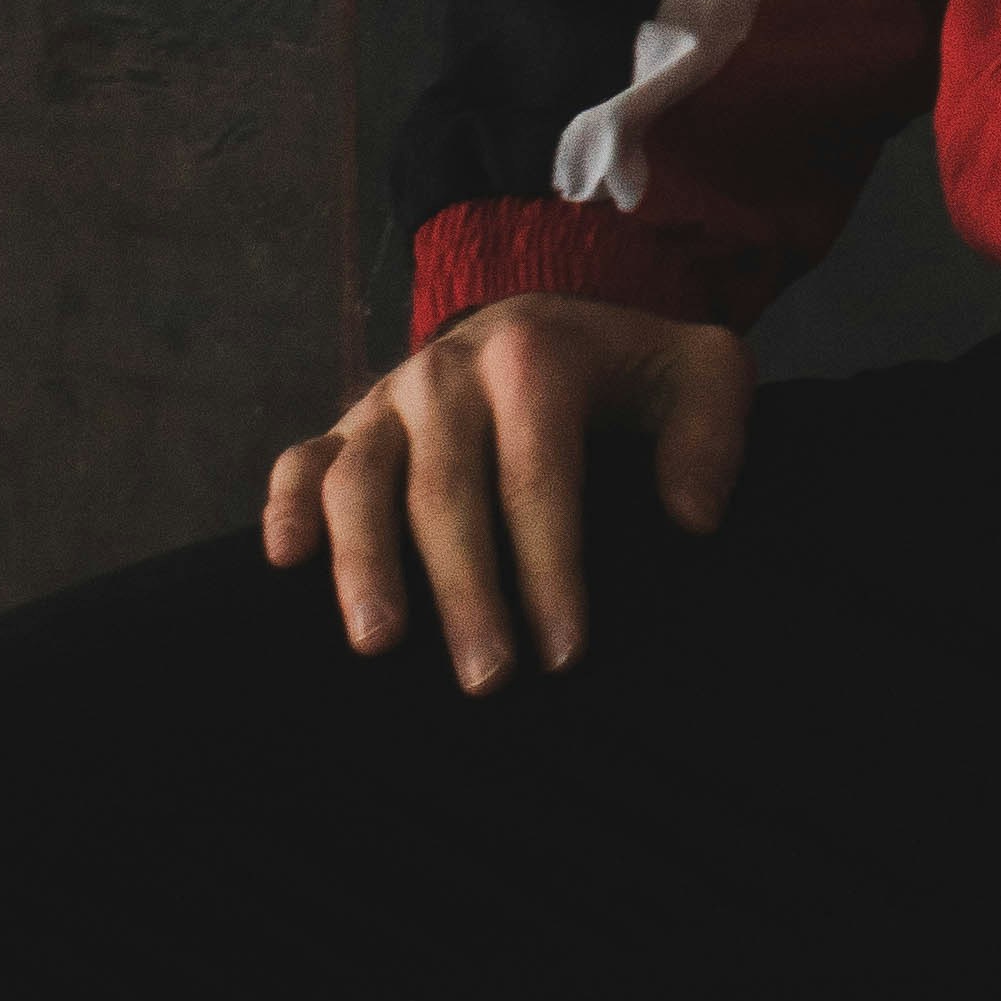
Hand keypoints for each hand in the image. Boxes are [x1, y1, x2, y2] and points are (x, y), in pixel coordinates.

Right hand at [260, 294, 754, 688]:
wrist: (551, 320)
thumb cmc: (630, 372)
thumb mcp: (704, 373)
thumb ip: (715, 430)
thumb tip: (692, 517)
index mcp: (537, 356)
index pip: (538, 474)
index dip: (551, 568)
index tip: (566, 653)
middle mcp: (451, 371)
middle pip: (446, 490)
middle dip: (465, 592)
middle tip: (487, 681)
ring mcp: (390, 396)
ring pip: (360, 478)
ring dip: (364, 563)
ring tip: (380, 644)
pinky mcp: (349, 422)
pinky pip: (302, 461)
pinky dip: (285, 507)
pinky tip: (287, 563)